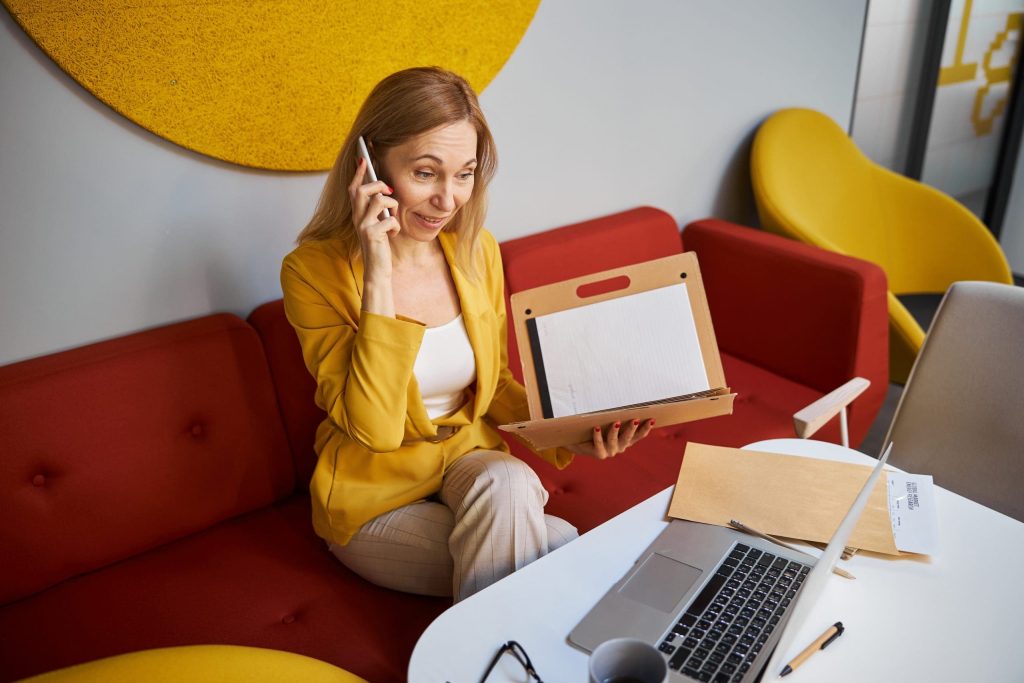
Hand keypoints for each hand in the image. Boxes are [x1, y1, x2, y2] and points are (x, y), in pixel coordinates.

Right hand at [349, 156, 399, 274]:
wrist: (376, 270)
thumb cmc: (379, 247)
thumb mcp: (376, 226)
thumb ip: (376, 211)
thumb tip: (384, 192)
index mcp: (357, 215)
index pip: (354, 189)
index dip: (358, 174)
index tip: (363, 160)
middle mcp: (356, 218)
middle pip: (362, 190)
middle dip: (378, 185)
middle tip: (389, 191)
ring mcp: (363, 226)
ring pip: (379, 201)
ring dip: (392, 205)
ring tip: (393, 215)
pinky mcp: (372, 235)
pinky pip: (389, 220)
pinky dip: (396, 225)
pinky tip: (394, 233)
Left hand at [571, 419, 654, 459]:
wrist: (581, 443)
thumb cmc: (597, 430)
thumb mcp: (608, 423)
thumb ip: (617, 418)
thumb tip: (623, 404)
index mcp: (626, 441)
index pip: (639, 435)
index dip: (645, 428)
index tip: (652, 419)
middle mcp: (620, 448)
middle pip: (628, 438)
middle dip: (632, 429)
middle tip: (635, 419)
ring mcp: (610, 452)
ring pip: (614, 440)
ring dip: (615, 431)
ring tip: (616, 422)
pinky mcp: (599, 454)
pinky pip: (599, 444)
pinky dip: (598, 436)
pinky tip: (596, 428)